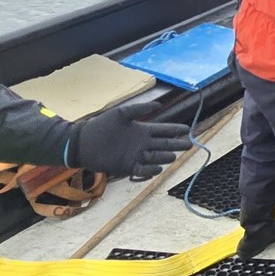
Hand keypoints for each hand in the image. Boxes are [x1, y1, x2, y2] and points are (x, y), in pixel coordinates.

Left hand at [70, 102, 191, 177]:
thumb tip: (159, 105)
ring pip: (157, 157)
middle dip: (177, 144)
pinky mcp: (129, 167)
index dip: (175, 130)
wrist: (85, 143)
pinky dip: (152, 169)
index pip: (163, 130)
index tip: (188, 129)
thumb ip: (139, 109)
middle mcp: (142, 143)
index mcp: (142, 129)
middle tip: (189, 143)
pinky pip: (144, 170)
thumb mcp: (121, 113)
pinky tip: (158, 167)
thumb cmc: (102, 126)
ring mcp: (137, 156)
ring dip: (165, 156)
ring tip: (173, 154)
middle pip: (164, 144)